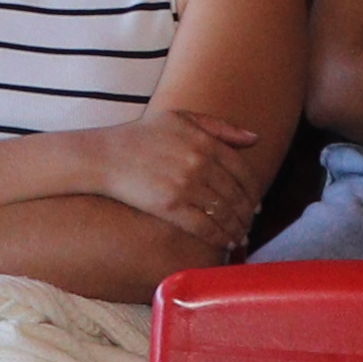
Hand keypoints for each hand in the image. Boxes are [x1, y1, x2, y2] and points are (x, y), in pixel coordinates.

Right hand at [73, 106, 272, 246]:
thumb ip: (219, 126)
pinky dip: (220, 237)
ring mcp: (186, 186)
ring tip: (240, 237)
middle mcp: (199, 163)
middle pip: (236, 195)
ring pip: (224, 213)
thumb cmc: (143, 135)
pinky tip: (225, 243)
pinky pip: (205, 226)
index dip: (254, 192)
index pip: (243, 172)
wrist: (106, 156)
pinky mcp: (171, 206)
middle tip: (250, 225)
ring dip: (237, 228)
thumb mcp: (181, 118)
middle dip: (247, 214)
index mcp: (205, 142)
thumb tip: (254, 138)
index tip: (256, 204)